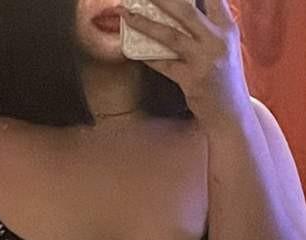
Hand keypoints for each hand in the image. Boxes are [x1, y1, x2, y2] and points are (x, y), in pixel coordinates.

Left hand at [117, 0, 252, 130]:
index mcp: (227, 28)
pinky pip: (163, 64)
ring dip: (145, 24)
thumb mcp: (226, 45)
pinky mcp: (191, 80)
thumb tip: (186, 7)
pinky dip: (147, 56)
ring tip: (126, 14)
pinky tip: (132, 49)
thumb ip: (211, 24)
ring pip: (170, 35)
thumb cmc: (224, 77)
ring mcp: (203, 60)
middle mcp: (217, 40)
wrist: (230, 112)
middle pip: (186, 10)